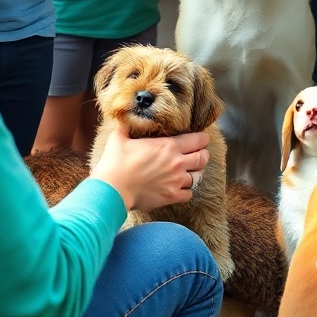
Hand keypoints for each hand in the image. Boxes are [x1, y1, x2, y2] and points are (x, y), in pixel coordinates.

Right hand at [90, 126, 210, 211]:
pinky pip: (189, 194)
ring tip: (192, 171)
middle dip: (204, 154)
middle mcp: (177, 163)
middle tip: (201, 153)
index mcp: (168, 146)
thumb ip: (126, 127)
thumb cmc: (115, 163)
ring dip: (196, 173)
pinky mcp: (171, 197)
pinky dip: (187, 191)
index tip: (202, 138)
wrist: (113, 190)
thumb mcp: (120, 138)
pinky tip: (182, 188)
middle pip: (202, 158)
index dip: (202, 138)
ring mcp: (175, 181)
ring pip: (198, 177)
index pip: (197, 140)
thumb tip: (125, 119)